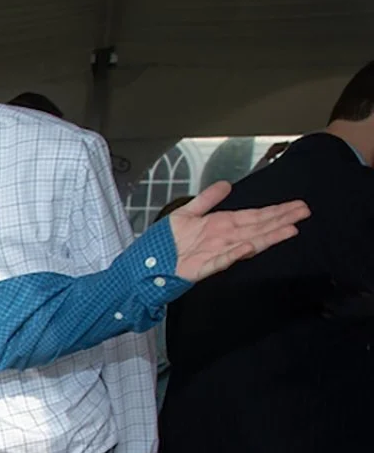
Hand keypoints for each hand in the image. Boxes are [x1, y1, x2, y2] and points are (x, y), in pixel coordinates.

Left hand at [167, 181, 307, 281]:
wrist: (146, 262)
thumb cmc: (166, 241)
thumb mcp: (186, 213)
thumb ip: (207, 199)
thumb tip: (227, 184)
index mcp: (221, 225)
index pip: (254, 216)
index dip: (275, 211)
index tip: (296, 206)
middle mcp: (223, 238)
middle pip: (257, 228)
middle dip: (281, 220)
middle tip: (305, 212)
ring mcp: (215, 253)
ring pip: (247, 243)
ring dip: (268, 237)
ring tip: (290, 229)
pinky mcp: (202, 267)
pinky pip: (221, 260)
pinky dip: (234, 254)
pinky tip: (249, 247)